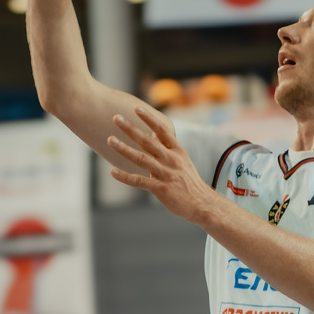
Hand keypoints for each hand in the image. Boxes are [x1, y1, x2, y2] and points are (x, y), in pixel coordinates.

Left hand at [107, 106, 212, 223]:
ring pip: (141, 158)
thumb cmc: (190, 183)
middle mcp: (171, 160)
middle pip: (148, 141)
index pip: (162, 131)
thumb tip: (153, 133)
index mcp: (177, 151)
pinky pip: (139, 181)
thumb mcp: (183, 161)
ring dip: (124, 148)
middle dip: (131, 129)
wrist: (203, 204)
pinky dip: (125, 176)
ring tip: (110, 140)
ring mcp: (166, 174)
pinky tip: (113, 171)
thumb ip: (167, 148)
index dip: (149, 119)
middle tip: (116, 118)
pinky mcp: (161, 189)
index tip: (137, 108)